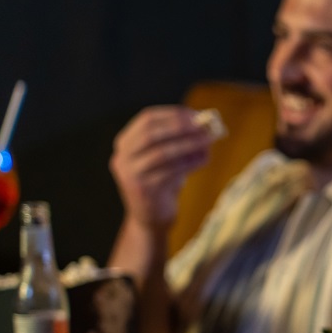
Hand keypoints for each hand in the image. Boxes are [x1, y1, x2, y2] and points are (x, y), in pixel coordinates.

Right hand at [110, 106, 214, 228]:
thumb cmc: (162, 183)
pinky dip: (190, 163)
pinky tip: (204, 159)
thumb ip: (179, 141)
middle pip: (151, 133)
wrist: (150, 218)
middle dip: (179, 126)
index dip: (172, 114)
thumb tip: (207, 125)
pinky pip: (171, 172)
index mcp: (125, 143)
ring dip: (188, 144)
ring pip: (162, 152)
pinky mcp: (144, 189)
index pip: (146, 119)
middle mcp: (123, 156)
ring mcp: (131, 174)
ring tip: (209, 141)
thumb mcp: (167, 159)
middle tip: (203, 125)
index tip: (196, 114)